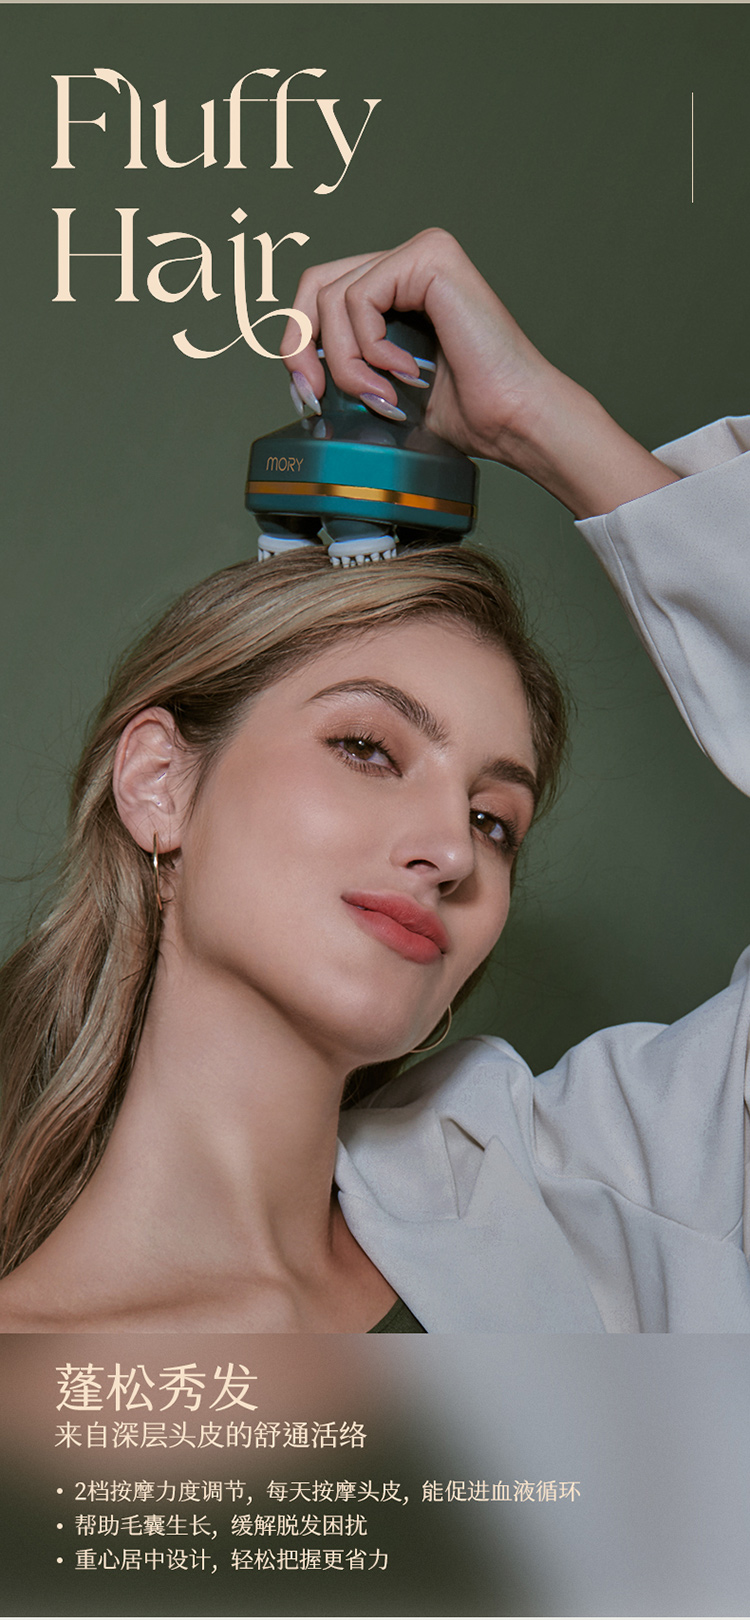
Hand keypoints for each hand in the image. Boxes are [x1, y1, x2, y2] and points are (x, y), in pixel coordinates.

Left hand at [282, 228, 679, 520]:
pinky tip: (404, 372)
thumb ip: (346, 368)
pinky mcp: (429, 257)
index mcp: (399, 287)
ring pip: (333, 298)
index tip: (308, 396)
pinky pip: (360, 299)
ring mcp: (420, 253)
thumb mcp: (383, 389)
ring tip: (383, 396)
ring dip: (346, 362)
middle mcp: (409, 260)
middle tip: (314, 395)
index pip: (320, 295)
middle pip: (315, 284)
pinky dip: (369, 348)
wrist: (512, 419)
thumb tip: (297, 377)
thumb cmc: (467, 411)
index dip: (299, 344)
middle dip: (300, 347)